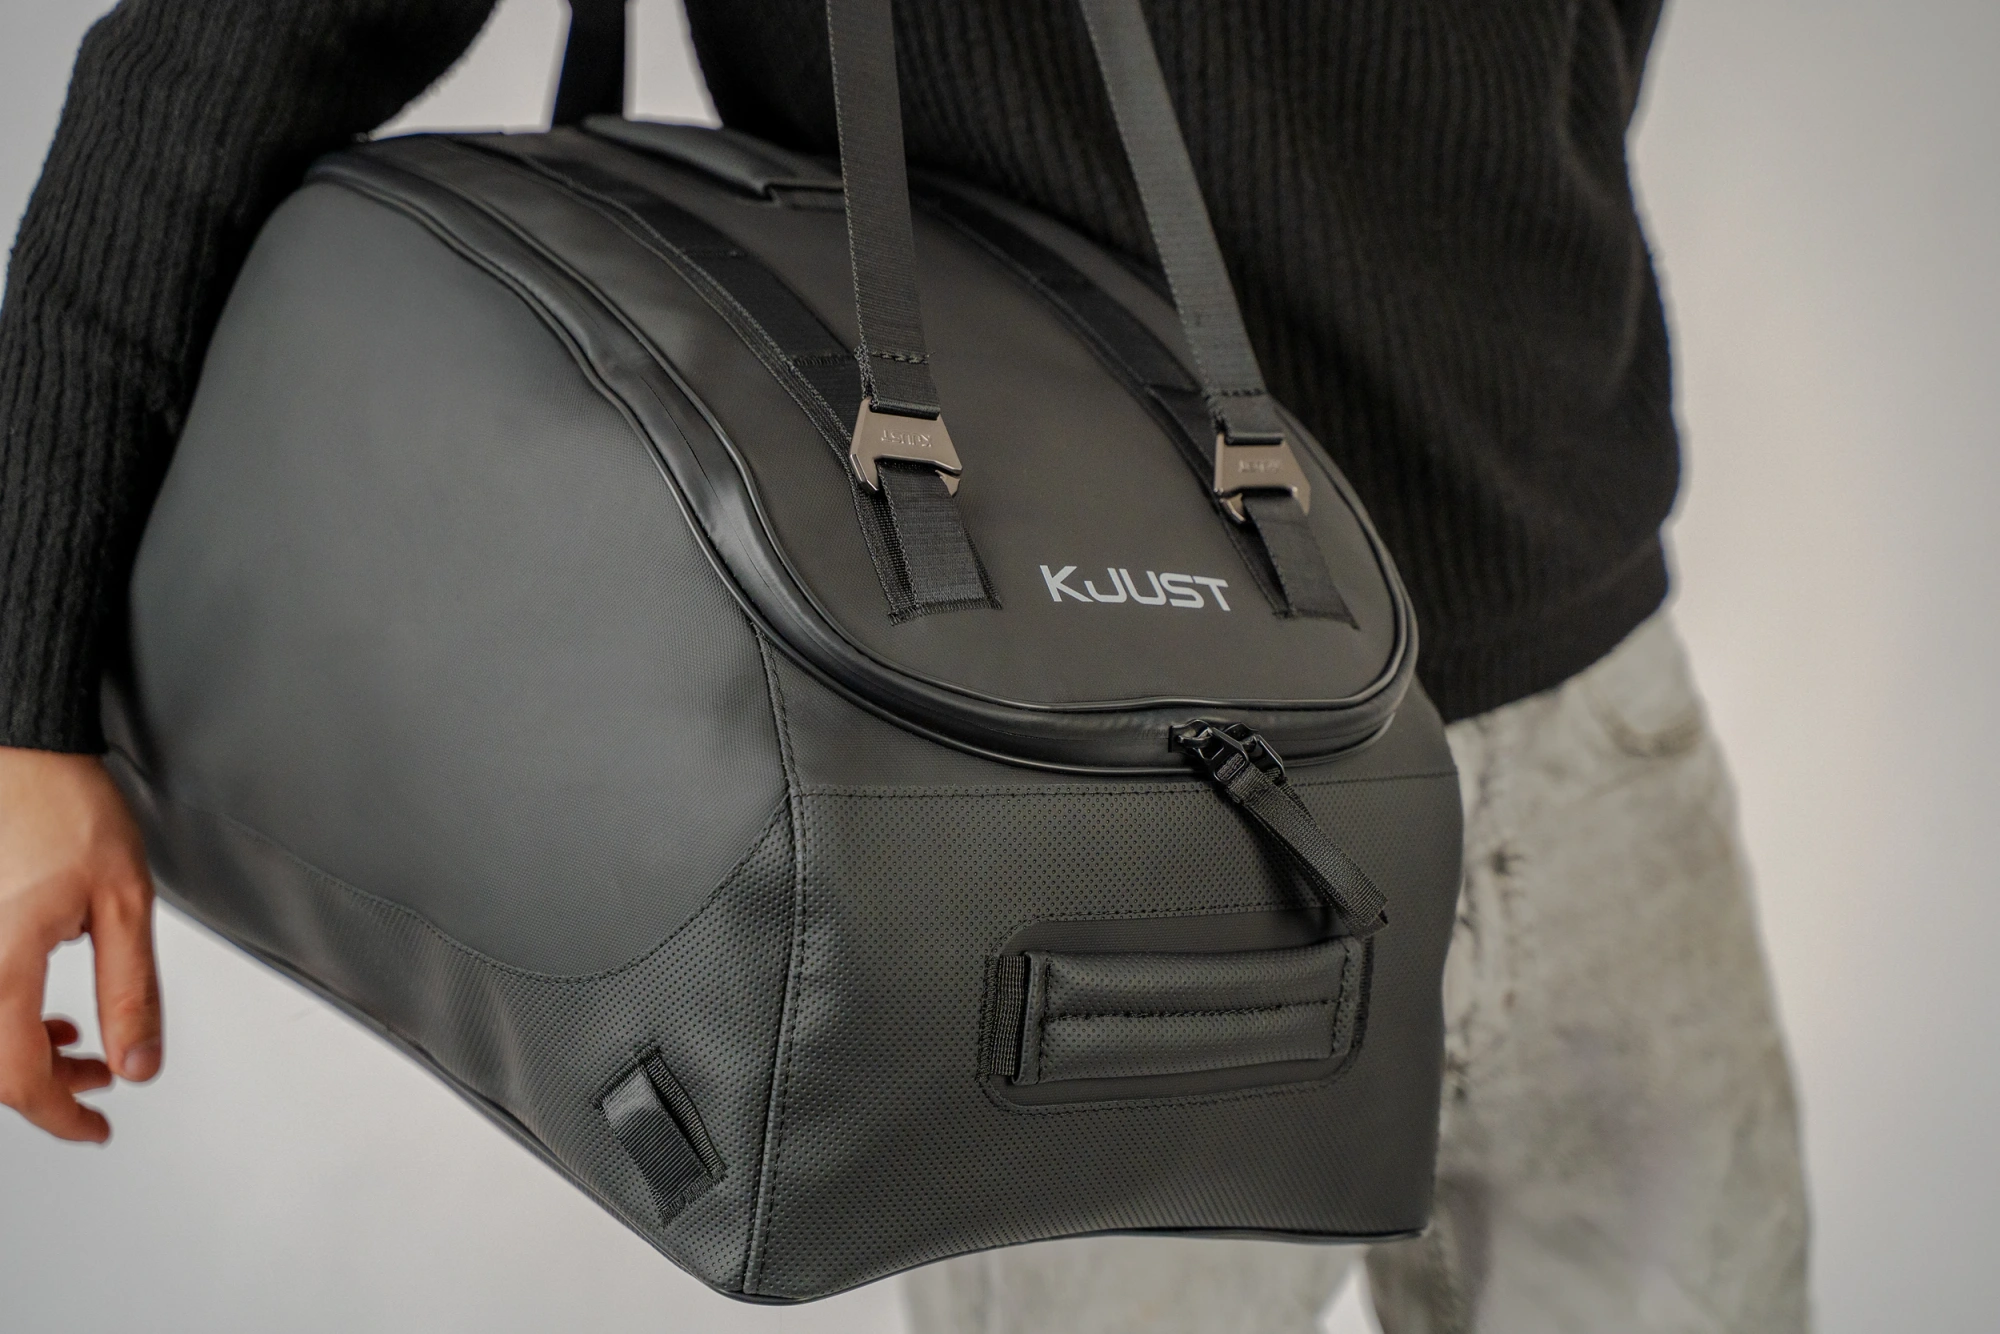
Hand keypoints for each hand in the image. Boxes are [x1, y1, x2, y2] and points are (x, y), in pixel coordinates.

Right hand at [0, 747, 161, 1141]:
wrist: (24, 754)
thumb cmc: (68, 807)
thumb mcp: (124, 903)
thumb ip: (131, 990)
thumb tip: (138, 1062)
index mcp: (0, 961)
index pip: (18, 1076)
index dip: (60, 1116)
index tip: (96, 1129)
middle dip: (48, 1087)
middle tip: (102, 1084)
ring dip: (26, 1056)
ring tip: (83, 1047)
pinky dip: (8, 1022)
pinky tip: (45, 1015)